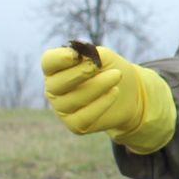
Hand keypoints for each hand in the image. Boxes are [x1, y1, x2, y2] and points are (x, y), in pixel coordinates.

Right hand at [40, 44, 176, 154]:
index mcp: (55, 69)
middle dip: (79, 73)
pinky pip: (84, 116)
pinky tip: (115, 92)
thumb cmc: (111, 70)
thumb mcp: (103, 57)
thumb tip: (79, 55)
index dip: (59, 59)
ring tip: (116, 76)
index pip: (48, 62)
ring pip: (73, 100)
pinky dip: (102, 103)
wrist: (130, 92)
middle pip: (56, 83)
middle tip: (97, 66)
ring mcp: (62, 108)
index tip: (75, 55)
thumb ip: (89, 54)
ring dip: (97, 86)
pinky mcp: (75, 124)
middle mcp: (54, 89)